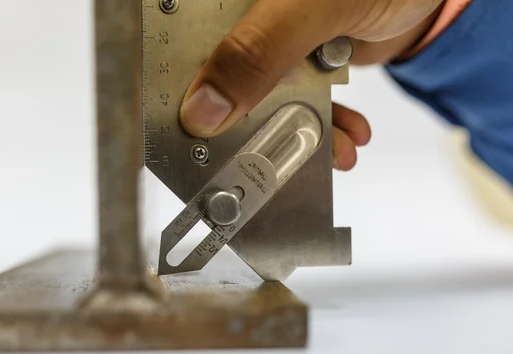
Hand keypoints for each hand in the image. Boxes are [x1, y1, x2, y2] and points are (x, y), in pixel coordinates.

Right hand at [179, 0, 443, 169]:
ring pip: (263, 97)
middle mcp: (248, 16)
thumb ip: (260, 51)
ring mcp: (275, 40)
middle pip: (222, 78)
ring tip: (329, 150)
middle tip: (260, 158)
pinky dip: (324, 125)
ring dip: (297, 131)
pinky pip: (299, 101)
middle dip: (248, 123)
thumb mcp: (320, 6)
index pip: (189, 41)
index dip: (186, 90)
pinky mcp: (302, 61)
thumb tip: (205, 109)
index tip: (193, 137)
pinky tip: (347, 137)